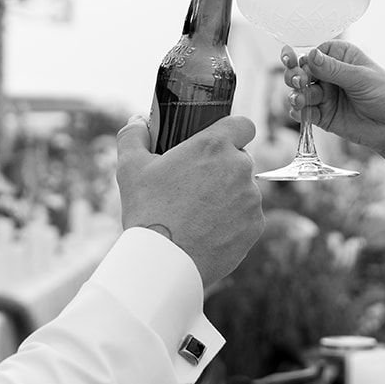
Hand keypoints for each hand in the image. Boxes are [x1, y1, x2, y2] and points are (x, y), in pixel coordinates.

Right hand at [115, 114, 264, 287]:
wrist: (165, 261)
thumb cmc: (147, 211)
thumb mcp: (130, 168)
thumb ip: (134, 136)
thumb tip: (138, 122)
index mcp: (214, 146)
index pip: (243, 124)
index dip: (231, 131)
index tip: (216, 144)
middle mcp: (240, 168)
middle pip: (240, 159)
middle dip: (223, 167)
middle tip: (196, 184)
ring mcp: (251, 199)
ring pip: (244, 189)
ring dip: (228, 195)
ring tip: (198, 213)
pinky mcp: (255, 226)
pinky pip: (248, 217)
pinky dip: (233, 221)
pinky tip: (208, 231)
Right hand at [284, 41, 384, 154]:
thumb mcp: (362, 78)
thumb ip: (334, 69)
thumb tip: (310, 54)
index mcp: (340, 57)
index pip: (312, 54)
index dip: (302, 59)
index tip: (295, 64)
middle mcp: (329, 74)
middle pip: (300, 72)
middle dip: (295, 76)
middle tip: (298, 82)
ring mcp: (325, 95)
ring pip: (299, 92)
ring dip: (296, 95)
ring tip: (300, 100)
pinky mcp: (323, 115)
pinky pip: (304, 112)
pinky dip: (299, 112)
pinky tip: (301, 112)